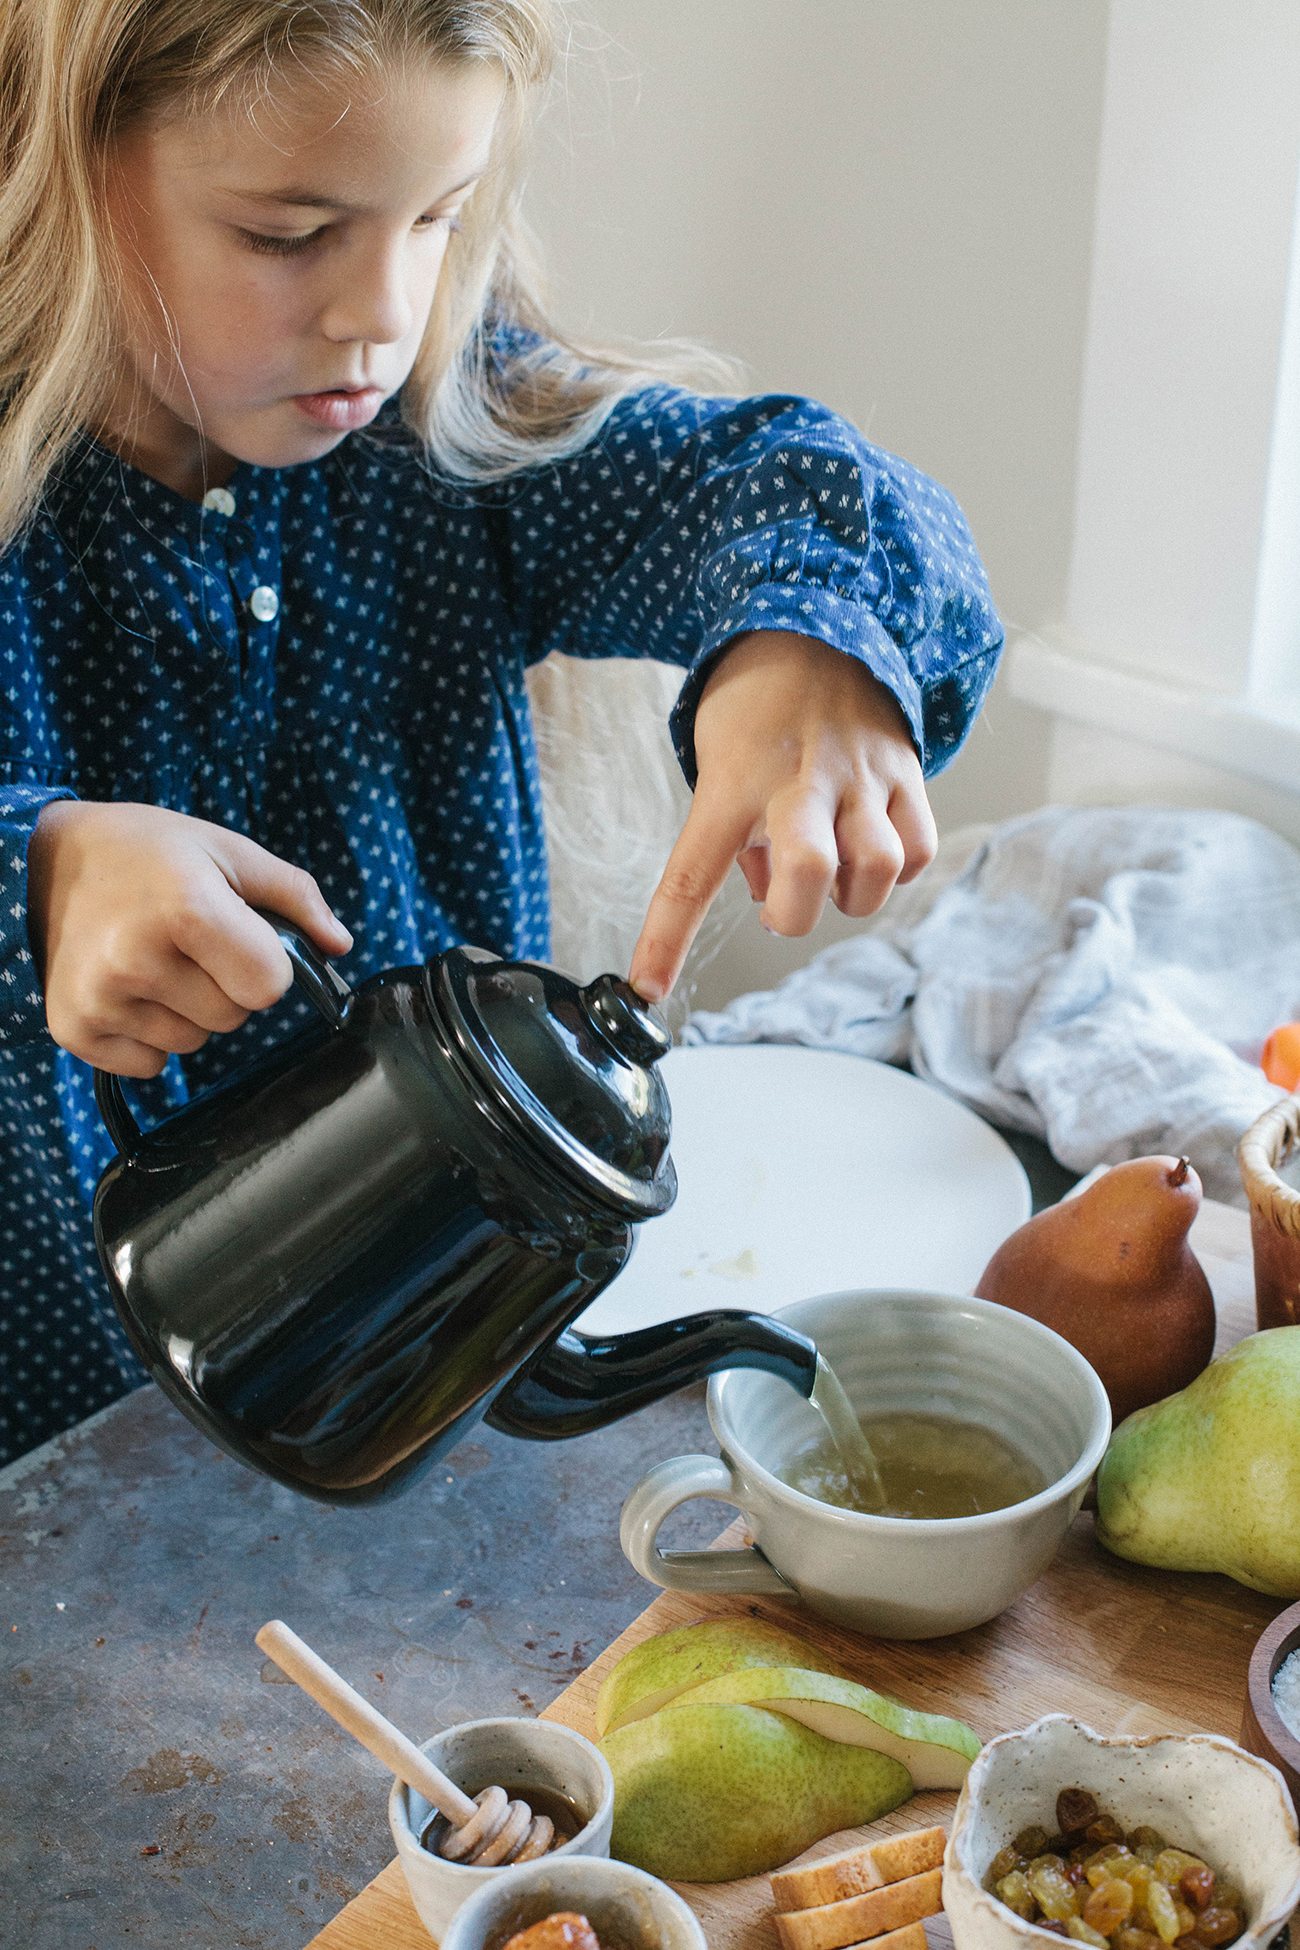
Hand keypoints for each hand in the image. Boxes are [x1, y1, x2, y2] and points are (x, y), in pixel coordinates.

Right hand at [27, 801, 352, 1076]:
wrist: (43, 861)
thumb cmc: (146, 852)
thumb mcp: (226, 850)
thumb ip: (295, 895)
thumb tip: (340, 946)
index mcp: (185, 908)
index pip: (269, 987)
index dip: (266, 965)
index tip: (240, 938)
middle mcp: (136, 959)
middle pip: (234, 1019)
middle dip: (225, 986)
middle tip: (187, 943)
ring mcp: (100, 999)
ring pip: (194, 1044)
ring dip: (187, 1011)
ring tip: (153, 959)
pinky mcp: (74, 1028)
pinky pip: (151, 1065)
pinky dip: (148, 1035)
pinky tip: (128, 987)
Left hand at [628, 632, 936, 1000]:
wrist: (818, 622)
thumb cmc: (755, 707)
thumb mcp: (720, 765)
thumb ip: (738, 836)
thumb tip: (775, 897)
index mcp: (732, 782)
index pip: (689, 873)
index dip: (666, 939)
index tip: (647, 988)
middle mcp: (800, 780)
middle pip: (808, 872)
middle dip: (796, 916)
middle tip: (783, 905)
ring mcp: (860, 776)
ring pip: (879, 867)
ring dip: (853, 895)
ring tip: (833, 872)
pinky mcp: (906, 771)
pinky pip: (918, 848)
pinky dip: (897, 870)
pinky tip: (872, 850)